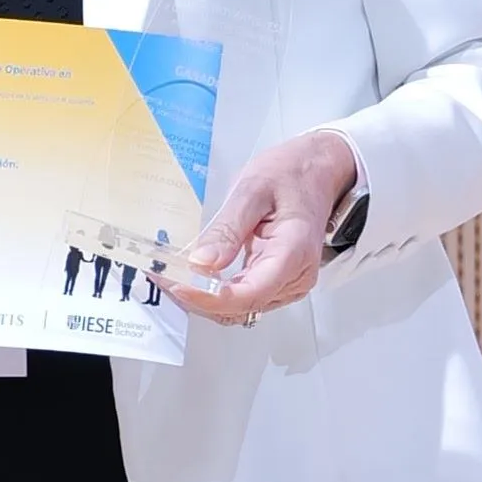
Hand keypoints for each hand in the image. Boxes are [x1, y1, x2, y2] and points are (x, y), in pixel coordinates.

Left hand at [168, 131, 357, 327]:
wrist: (319, 172)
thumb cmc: (294, 174)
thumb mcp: (253, 189)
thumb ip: (227, 228)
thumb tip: (201, 263)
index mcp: (294, 252)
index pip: (249, 294)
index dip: (208, 297)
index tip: (177, 284)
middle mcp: (295, 277)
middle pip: (240, 307)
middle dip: (197, 298)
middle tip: (162, 275)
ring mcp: (287, 284)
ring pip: (238, 309)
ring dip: (202, 299)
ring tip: (171, 274)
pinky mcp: (276, 283)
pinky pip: (242, 299)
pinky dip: (214, 293)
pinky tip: (192, 277)